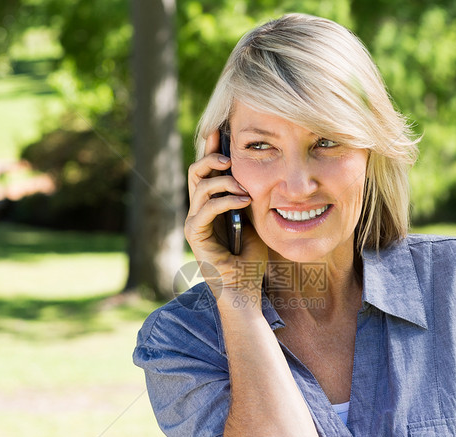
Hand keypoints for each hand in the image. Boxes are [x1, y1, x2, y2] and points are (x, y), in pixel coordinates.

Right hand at [185, 131, 267, 296]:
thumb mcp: (255, 218)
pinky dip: (225, 199)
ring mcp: (195, 222)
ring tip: (244, 184)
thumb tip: (260, 171)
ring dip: (223, 179)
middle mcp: (199, 210)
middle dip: (211, 156)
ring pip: (199, 186)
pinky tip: (244, 199)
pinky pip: (205, 209)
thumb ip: (251, 196)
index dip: (211, 147)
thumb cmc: (252, 258)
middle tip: (230, 154)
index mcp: (211, 204)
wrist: (245, 289)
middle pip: (196, 171)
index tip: (221, 128)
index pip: (207, 169)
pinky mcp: (196, 236)